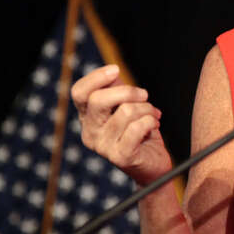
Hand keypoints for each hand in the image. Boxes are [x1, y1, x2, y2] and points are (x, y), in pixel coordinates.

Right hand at [71, 64, 171, 184]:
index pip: (79, 92)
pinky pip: (137, 128)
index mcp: (88, 117)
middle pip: (98, 99)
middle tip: (144, 95)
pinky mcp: (120, 157)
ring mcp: (103, 146)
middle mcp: (90, 132)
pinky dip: (151, 121)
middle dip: (128, 91)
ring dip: (147, 109)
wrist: (153, 164)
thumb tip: (112, 72)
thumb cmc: (140, 131)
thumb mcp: (126, 105)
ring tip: (153, 115)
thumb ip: (116, 88)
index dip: (95, 77)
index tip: (115, 69)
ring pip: (125, 111)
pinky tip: (155, 125)